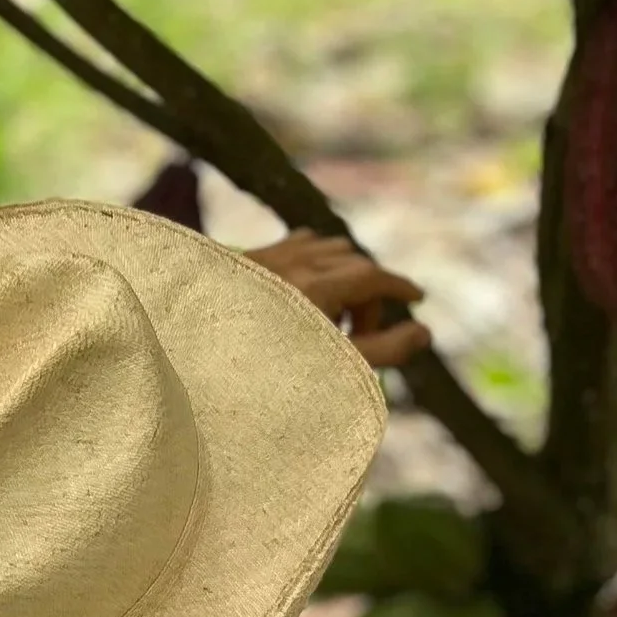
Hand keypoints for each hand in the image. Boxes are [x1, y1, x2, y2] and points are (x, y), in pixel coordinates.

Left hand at [248, 231, 432, 369]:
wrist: (191, 360)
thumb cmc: (266, 371)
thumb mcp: (334, 365)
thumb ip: (384, 350)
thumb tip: (425, 332)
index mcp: (315, 288)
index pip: (372, 275)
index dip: (400, 286)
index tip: (419, 298)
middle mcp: (293, 263)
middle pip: (353, 265)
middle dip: (367, 296)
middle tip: (359, 337)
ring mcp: (268, 257)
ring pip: (325, 249)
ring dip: (341, 276)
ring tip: (330, 319)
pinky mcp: (248, 259)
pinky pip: (296, 244)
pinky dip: (315, 258)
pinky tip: (310, 281)